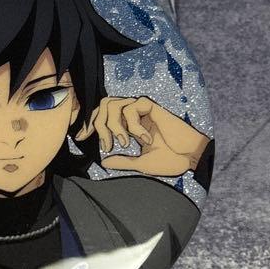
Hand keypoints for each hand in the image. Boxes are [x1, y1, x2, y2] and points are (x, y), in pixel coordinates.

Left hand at [75, 96, 209, 177]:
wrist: (189, 157)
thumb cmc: (169, 160)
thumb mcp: (140, 164)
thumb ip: (122, 161)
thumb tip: (103, 162)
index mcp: (127, 125)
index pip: (101, 116)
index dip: (89, 124)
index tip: (80, 138)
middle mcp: (132, 114)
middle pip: (102, 106)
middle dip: (99, 126)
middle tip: (108, 146)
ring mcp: (141, 108)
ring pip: (112, 105)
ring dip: (115, 126)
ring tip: (125, 143)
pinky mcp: (150, 106)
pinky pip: (131, 107)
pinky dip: (133, 125)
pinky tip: (146, 139)